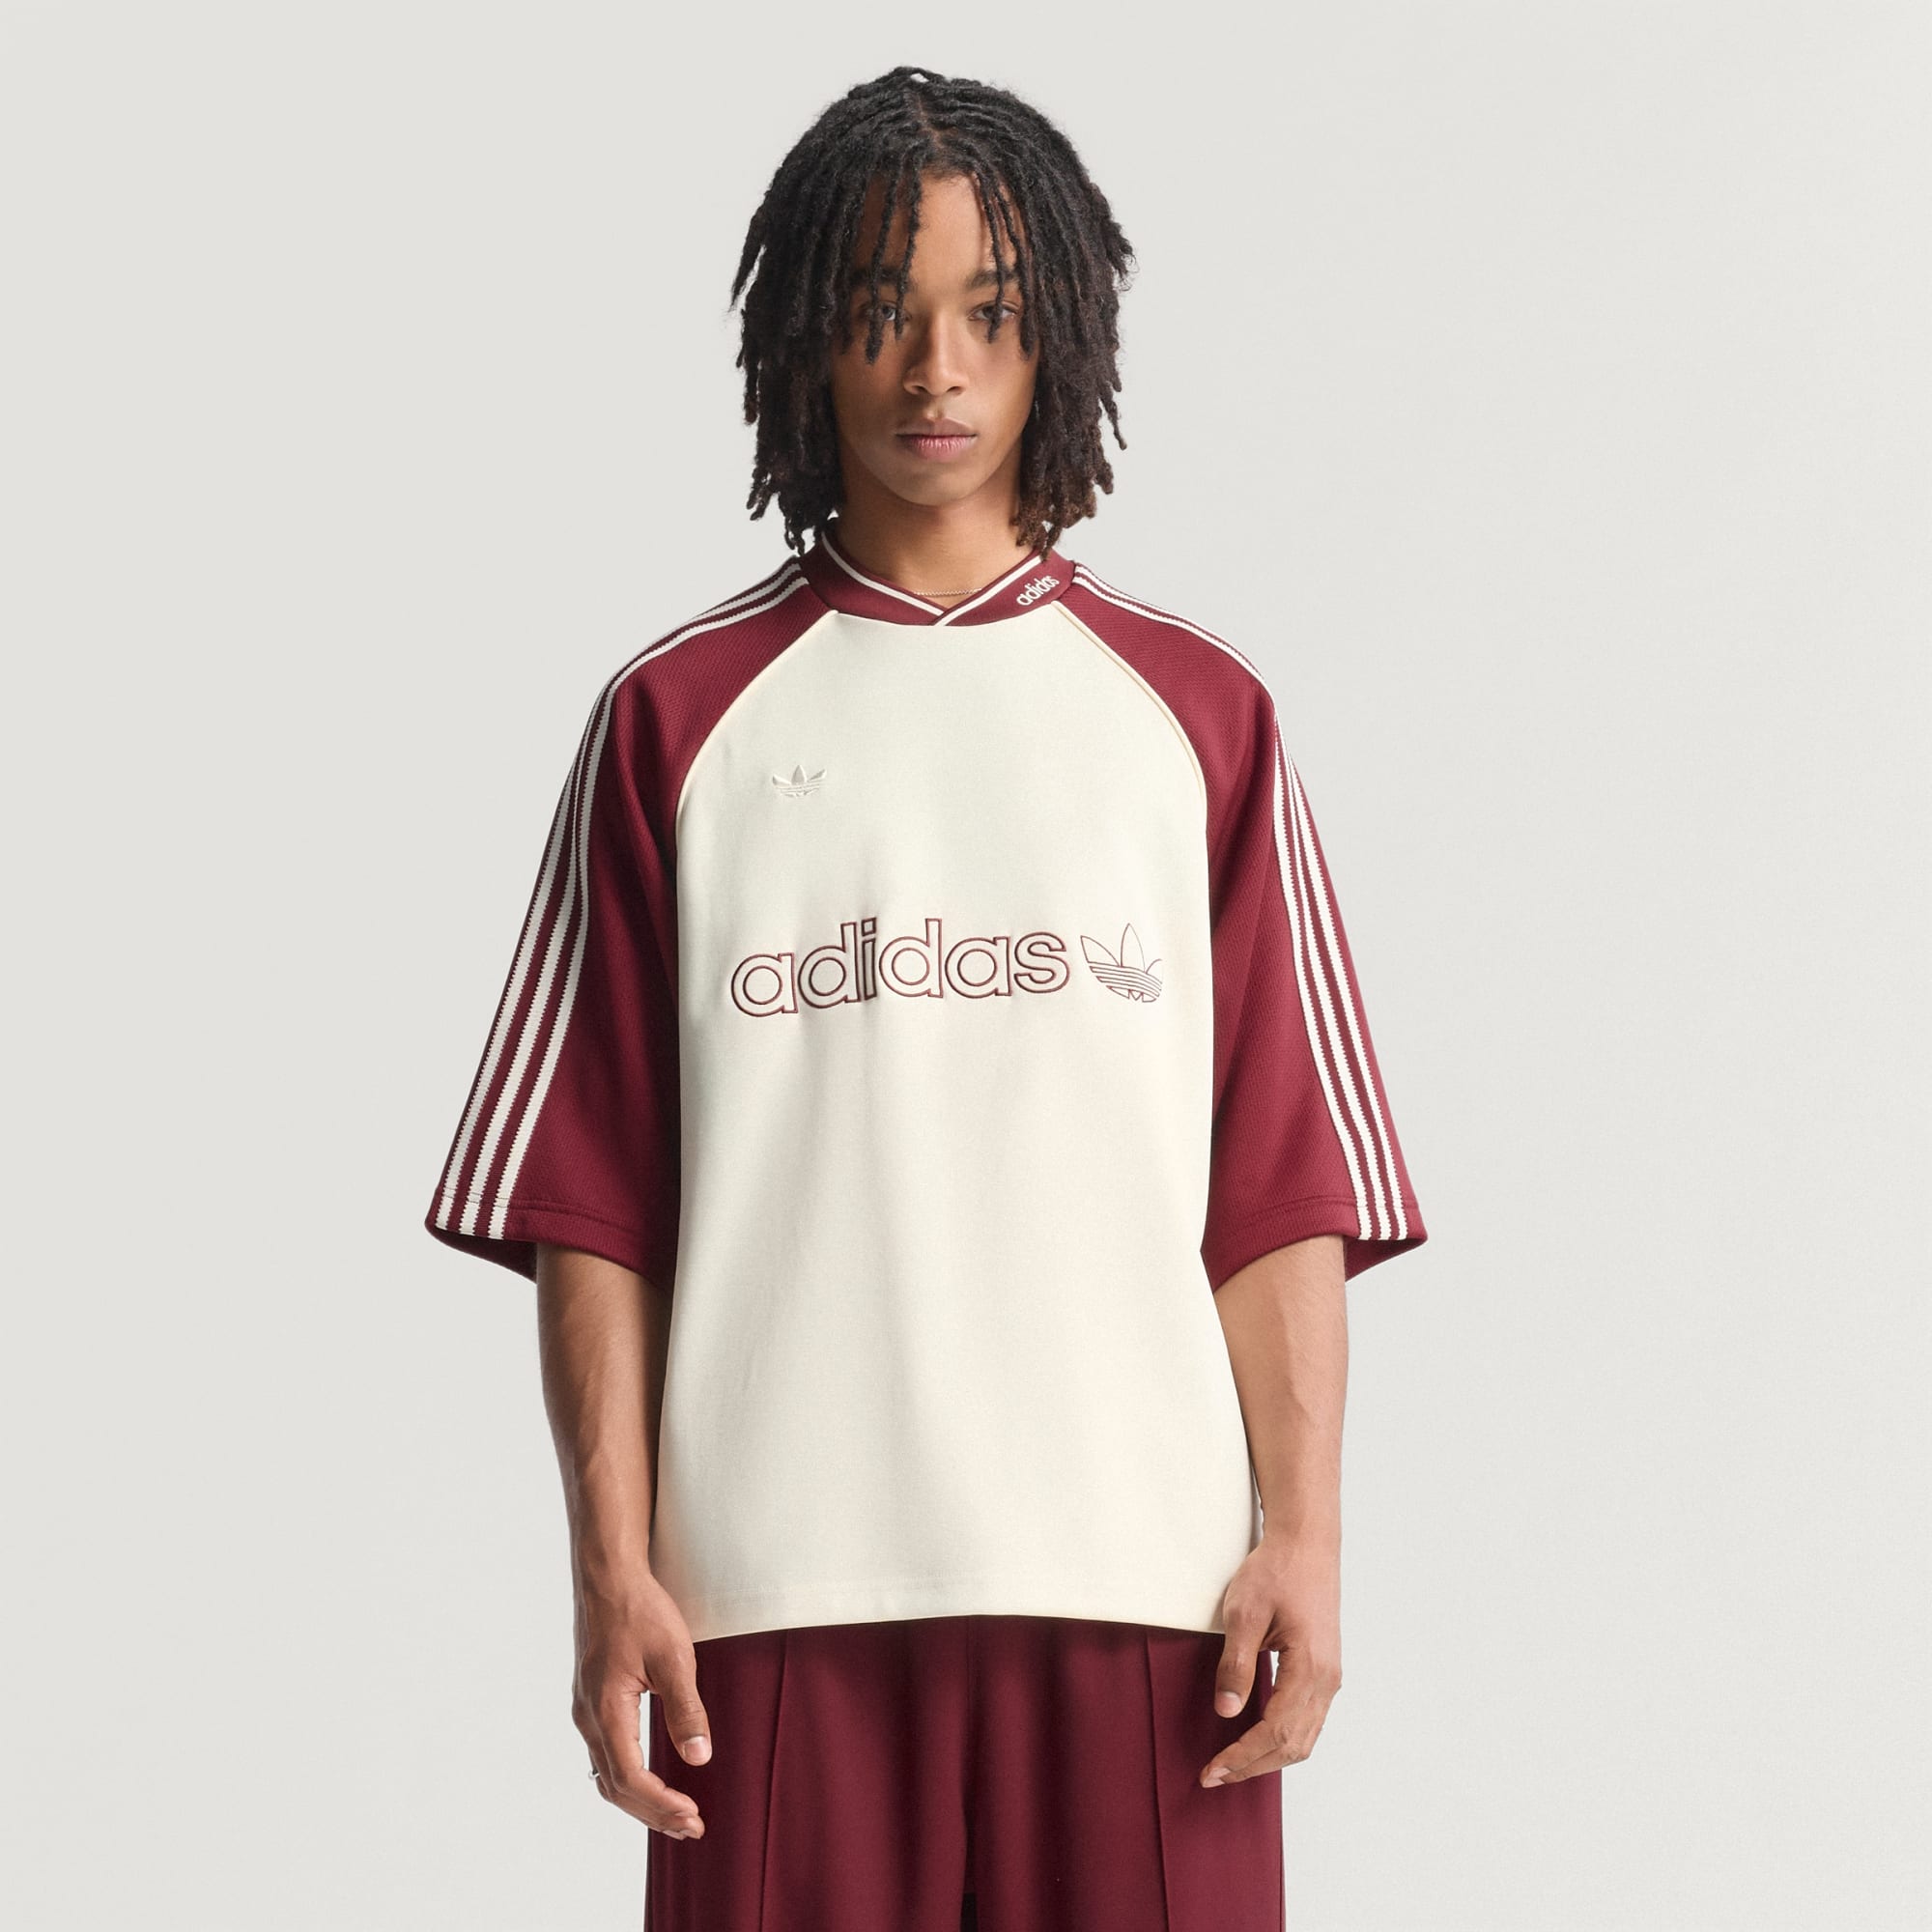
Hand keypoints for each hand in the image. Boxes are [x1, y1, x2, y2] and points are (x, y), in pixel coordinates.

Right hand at [573, 1569, 712, 1837]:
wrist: (608, 1577)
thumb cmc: (640, 1610)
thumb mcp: (673, 1656)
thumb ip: (686, 1708)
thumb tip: (699, 1757)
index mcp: (606, 1712)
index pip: (631, 1780)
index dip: (661, 1806)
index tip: (693, 1817)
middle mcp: (588, 1718)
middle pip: (615, 1786)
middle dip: (653, 1813)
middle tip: (691, 1827)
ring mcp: (586, 1709)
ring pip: (606, 1773)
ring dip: (640, 1799)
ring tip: (676, 1812)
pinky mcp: (591, 1700)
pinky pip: (605, 1753)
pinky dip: (628, 1777)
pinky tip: (650, 1778)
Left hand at [1199, 1528, 1342, 1787]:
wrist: (1307, 1543)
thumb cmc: (1276, 1571)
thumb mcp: (1245, 1611)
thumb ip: (1236, 1663)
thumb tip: (1227, 1712)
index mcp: (1310, 1668)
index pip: (1275, 1732)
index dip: (1242, 1757)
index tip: (1211, 1771)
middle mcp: (1327, 1680)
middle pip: (1292, 1745)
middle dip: (1252, 1766)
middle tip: (1213, 1777)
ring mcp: (1329, 1677)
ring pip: (1303, 1739)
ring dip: (1267, 1758)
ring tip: (1231, 1766)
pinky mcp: (1324, 1671)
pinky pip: (1307, 1721)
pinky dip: (1281, 1740)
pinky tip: (1256, 1740)